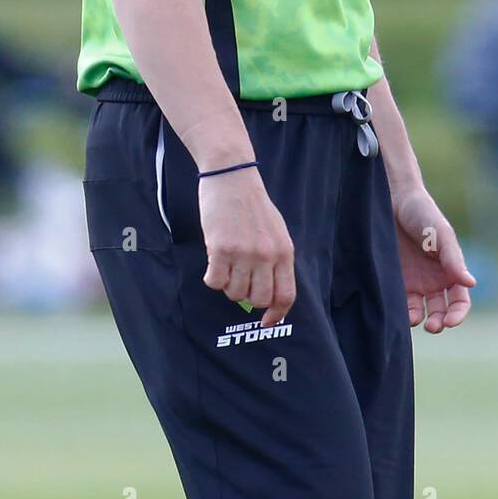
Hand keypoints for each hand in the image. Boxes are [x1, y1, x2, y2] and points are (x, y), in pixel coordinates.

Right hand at [197, 170, 295, 327]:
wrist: (232, 177)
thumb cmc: (253, 204)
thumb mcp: (275, 231)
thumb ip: (274, 260)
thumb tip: (268, 294)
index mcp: (284, 251)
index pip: (285, 295)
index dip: (276, 314)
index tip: (266, 322)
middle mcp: (266, 255)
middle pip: (257, 299)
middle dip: (246, 296)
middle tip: (239, 278)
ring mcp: (244, 253)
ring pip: (234, 293)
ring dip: (228, 284)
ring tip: (227, 264)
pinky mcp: (220, 248)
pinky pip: (215, 282)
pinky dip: (212, 277)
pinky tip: (214, 262)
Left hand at [391, 186, 475, 332]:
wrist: (392, 199)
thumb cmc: (422, 213)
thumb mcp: (441, 234)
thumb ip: (453, 259)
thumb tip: (471, 283)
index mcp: (451, 271)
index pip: (460, 301)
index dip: (458, 314)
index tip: (450, 321)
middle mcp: (434, 281)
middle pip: (441, 311)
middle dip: (439, 322)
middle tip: (433, 326)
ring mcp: (414, 282)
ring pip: (421, 311)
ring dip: (420, 320)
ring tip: (415, 320)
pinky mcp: (395, 280)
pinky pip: (400, 303)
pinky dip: (401, 312)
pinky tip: (398, 313)